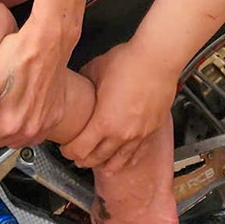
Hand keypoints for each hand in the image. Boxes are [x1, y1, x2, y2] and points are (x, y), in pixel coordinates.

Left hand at [0, 26, 76, 146]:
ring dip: (10, 130)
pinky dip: (28, 126)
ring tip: (6, 108)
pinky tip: (24, 109)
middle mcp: (30, 129)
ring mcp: (45, 124)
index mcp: (10, 123)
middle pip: (1, 140)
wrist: (48, 43)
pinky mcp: (56, 116)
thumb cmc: (19, 56)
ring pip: (20, 139)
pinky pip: (38, 132)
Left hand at [64, 41, 178, 172]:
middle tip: (77, 157)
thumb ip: (84, 80)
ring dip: (106, 164)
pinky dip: (128, 159)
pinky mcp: (153, 130)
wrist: (158, 59)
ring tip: (98, 164)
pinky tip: (125, 160)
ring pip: (120, 161)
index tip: (65, 148)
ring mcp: (139, 134)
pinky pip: (139, 153)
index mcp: (104, 122)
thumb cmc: (130, 62)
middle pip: (97, 159)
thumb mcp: (96, 69)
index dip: (69, 151)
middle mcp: (121, 134)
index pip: (80, 149)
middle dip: (84, 160)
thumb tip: (79, 83)